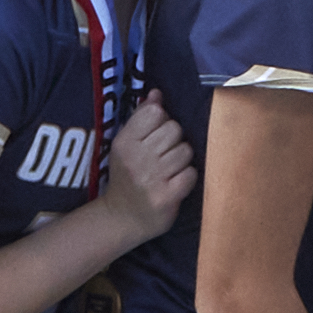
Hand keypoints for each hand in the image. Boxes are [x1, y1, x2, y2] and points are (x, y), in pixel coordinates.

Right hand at [96, 88, 195, 237]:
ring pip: (186, 150)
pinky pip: (191, 173)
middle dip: (174, 141)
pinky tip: (175, 183)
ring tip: (169, 171)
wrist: (121, 218)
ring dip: (182, 160)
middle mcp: (135, 158)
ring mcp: (151, 178)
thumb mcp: (126, 145)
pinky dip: (187, 178)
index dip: (162, 121)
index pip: (155, 113)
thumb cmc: (127, 177)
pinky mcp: (166, 197)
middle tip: (164, 156)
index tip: (156, 136)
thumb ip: (142, 118)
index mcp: (124, 142)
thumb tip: (157, 94)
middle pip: (174, 129)